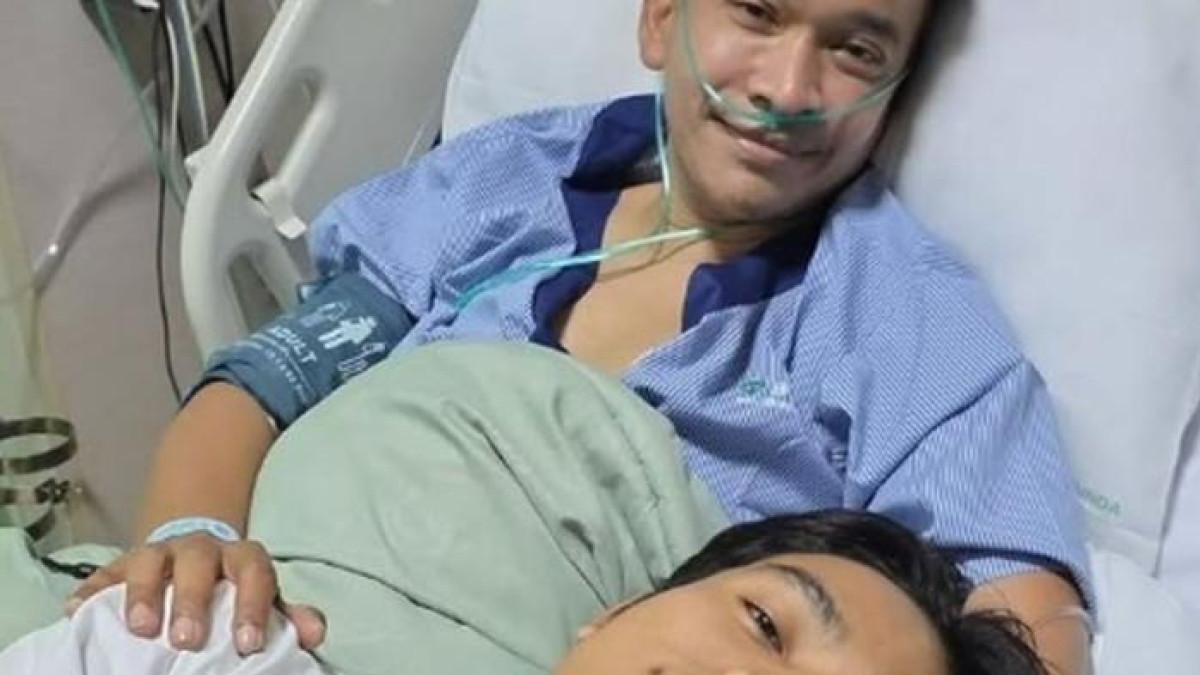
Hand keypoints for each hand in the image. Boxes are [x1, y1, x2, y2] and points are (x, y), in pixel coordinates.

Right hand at [66, 534, 325, 653]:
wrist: (197, 554)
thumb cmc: (233, 588)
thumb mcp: (263, 599)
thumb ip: (287, 615)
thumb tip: (314, 634)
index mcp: (240, 557)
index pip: (253, 570)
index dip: (252, 604)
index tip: (248, 643)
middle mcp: (200, 548)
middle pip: (197, 562)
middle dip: (193, 600)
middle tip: (188, 639)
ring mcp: (158, 553)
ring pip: (149, 560)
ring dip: (143, 592)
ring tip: (139, 628)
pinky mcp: (121, 565)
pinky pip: (103, 573)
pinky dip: (91, 591)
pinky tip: (78, 610)